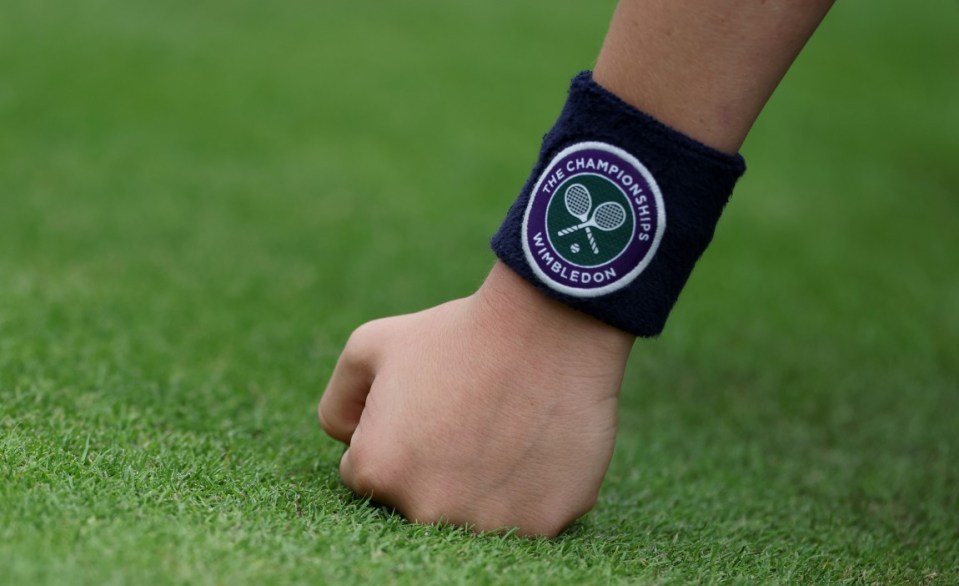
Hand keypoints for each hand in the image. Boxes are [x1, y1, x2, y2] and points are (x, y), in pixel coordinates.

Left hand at [318, 261, 632, 536]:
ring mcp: (486, 524)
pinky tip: (538, 442)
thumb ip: (339, 402)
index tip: (433, 404)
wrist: (548, 326)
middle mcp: (426, 511)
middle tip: (471, 415)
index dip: (400, 433)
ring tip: (506, 427)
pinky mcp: (541, 524)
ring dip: (484, 482)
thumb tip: (348, 439)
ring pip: (473, 513)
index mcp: (378, 471)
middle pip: (420, 500)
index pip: (371, 472)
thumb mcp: (370, 346)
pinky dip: (531, 487)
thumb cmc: (458, 333)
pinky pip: (526, 515)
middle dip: (438, 464)